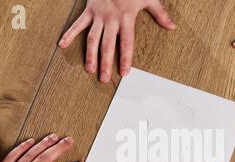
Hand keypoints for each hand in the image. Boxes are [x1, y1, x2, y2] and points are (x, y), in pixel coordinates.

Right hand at [59, 0, 175, 82]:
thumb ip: (160, 13)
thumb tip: (172, 27)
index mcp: (126, 18)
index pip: (126, 43)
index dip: (124, 58)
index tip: (123, 73)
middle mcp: (111, 19)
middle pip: (107, 45)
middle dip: (105, 63)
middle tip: (104, 79)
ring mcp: (98, 15)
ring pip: (92, 38)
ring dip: (90, 55)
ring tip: (89, 69)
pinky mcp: (88, 10)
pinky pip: (77, 24)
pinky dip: (69, 34)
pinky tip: (62, 45)